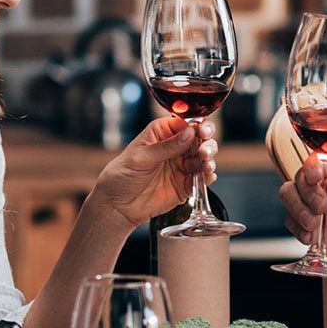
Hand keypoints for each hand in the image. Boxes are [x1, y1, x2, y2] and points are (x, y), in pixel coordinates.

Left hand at [93, 116, 216, 230]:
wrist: (118, 204)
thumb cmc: (122, 175)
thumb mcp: (141, 157)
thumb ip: (166, 147)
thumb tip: (190, 132)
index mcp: (162, 133)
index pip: (185, 123)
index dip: (197, 125)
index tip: (202, 131)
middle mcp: (174, 147)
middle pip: (199, 139)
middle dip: (206, 142)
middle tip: (203, 151)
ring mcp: (181, 165)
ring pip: (203, 157)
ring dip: (209, 159)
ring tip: (205, 164)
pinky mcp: (185, 184)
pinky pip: (202, 178)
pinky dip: (208, 176)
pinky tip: (207, 175)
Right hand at [278, 150, 326, 277]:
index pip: (323, 156)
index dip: (314, 165)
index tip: (316, 178)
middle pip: (301, 175)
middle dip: (308, 192)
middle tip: (324, 207)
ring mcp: (314, 202)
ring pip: (288, 193)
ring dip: (298, 208)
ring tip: (314, 223)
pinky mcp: (306, 222)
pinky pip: (289, 219)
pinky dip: (297, 228)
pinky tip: (312, 237)